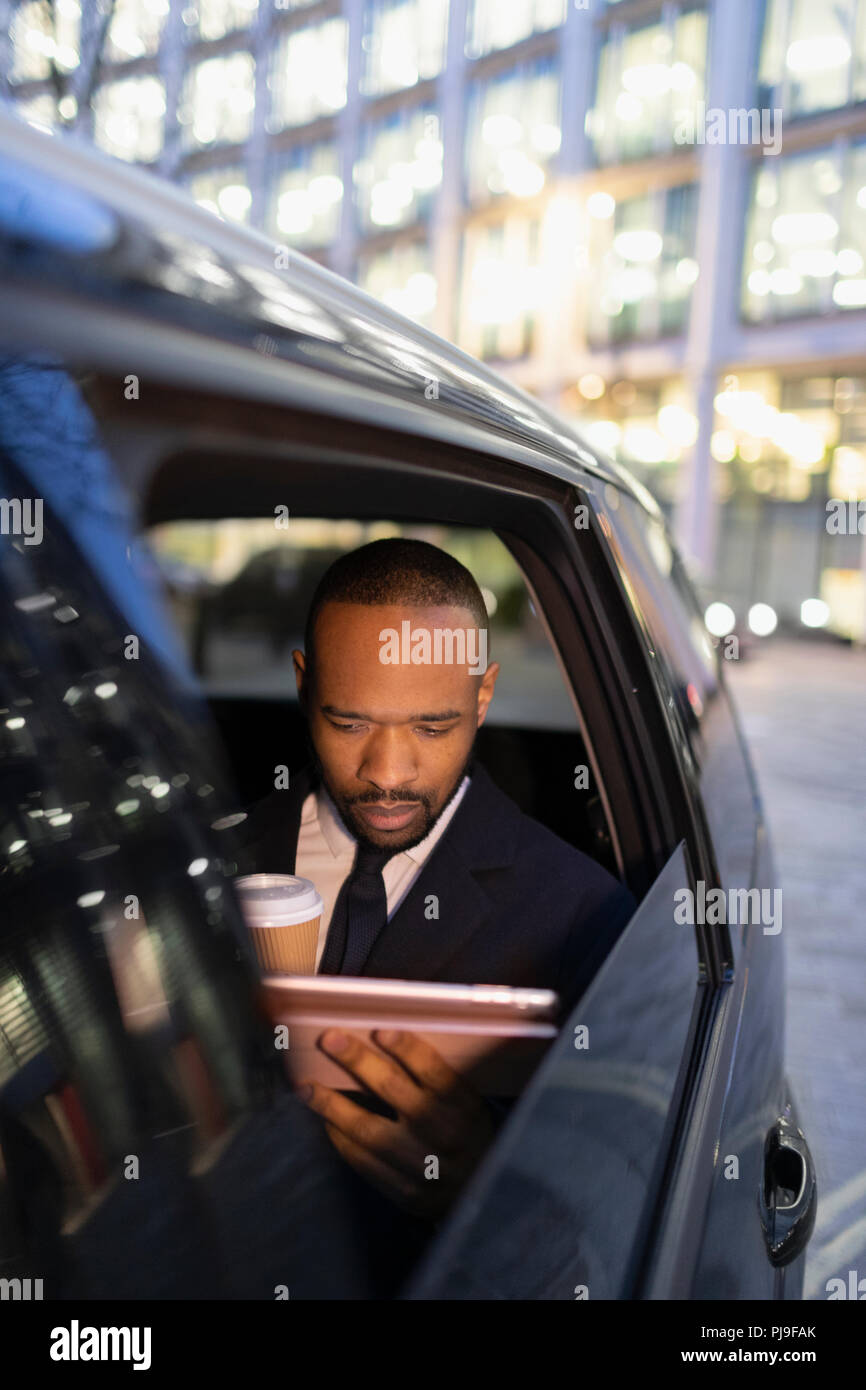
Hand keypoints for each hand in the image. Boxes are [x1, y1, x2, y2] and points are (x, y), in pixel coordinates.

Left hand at [295, 1029, 497, 1220]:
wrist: (482, 1190)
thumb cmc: (467, 1132)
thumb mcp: (467, 1102)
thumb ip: (435, 1078)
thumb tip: (383, 1039)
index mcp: (463, 1105)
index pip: (433, 1070)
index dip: (406, 1048)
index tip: (380, 1029)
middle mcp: (443, 1133)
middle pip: (394, 1090)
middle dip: (358, 1061)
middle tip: (330, 1039)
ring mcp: (422, 1165)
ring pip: (369, 1131)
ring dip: (333, 1106)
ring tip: (306, 1088)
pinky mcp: (405, 1192)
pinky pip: (365, 1163)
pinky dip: (342, 1141)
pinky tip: (327, 1123)